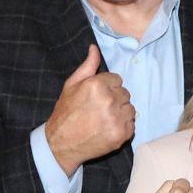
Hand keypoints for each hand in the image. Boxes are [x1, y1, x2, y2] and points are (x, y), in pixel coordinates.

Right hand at [45, 45, 134, 173]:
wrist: (61, 144)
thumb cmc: (65, 113)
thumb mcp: (71, 85)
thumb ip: (87, 66)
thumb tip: (94, 48)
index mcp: (97, 85)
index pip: (117, 79)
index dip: (107, 88)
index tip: (95, 97)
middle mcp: (109, 100)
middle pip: (125, 94)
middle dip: (114, 100)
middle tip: (98, 110)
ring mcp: (116, 118)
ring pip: (130, 109)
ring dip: (120, 113)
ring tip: (103, 120)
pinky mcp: (122, 134)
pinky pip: (131, 125)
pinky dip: (122, 127)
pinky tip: (107, 129)